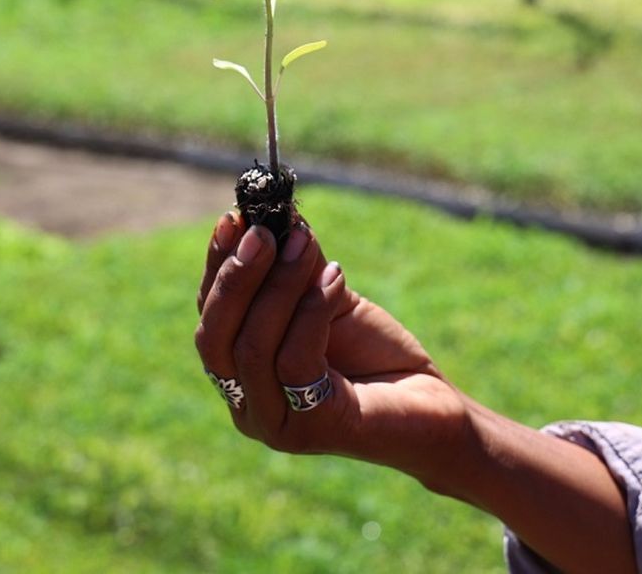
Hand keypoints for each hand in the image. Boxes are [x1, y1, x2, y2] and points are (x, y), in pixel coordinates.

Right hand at [194, 212, 466, 479]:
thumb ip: (298, 265)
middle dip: (236, 277)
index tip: (235, 217)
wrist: (430, 407)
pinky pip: (295, 362)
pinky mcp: (311, 429)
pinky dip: (312, 311)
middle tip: (263, 232)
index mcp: (239, 372)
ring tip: (304, 244)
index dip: (217, 266)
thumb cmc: (375, 354)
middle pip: (214, 337)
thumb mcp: (328, 298)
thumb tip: (280, 212)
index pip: (210, 315)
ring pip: (252, 348)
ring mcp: (274, 423)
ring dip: (278, 287)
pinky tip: (335, 277)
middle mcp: (246, 404)